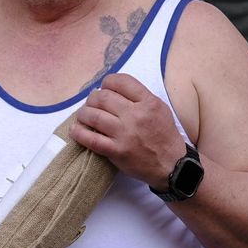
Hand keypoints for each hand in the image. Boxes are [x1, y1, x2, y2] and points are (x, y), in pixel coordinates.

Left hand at [69, 73, 185, 188]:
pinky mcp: (117, 151)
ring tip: (82, 116)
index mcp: (148, 102)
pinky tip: (76, 130)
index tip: (104, 88)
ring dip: (83, 114)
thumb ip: (139, 97)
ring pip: (94, 116)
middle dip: (92, 98)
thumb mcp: (159, 109)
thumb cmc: (164, 136)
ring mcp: (125, 134)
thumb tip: (112, 90)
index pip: (121, 82)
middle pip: (103, 97)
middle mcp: (135, 116)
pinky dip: (79, 133)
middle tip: (91, 103)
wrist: (172, 165)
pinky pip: (91, 139)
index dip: (107, 82)